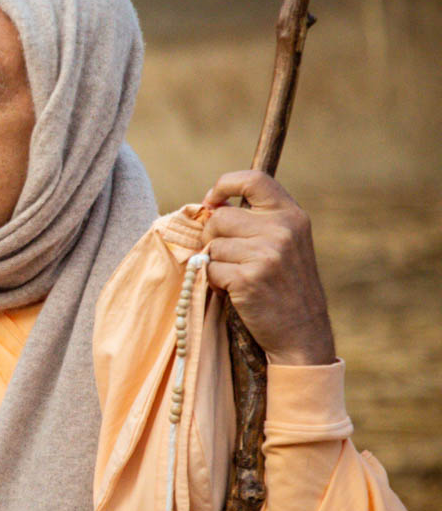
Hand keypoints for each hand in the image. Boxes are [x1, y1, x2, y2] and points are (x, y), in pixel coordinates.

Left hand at [201, 170, 335, 365]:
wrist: (302, 331)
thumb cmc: (284, 285)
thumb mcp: (285, 242)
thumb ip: (257, 220)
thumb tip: (210, 205)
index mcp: (291, 215)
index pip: (253, 179)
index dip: (224, 185)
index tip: (212, 201)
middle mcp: (282, 229)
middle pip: (221, 217)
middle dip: (213, 237)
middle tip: (228, 256)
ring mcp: (266, 254)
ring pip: (213, 246)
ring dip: (216, 263)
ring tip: (239, 276)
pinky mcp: (249, 278)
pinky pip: (210, 269)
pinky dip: (215, 282)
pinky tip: (236, 290)